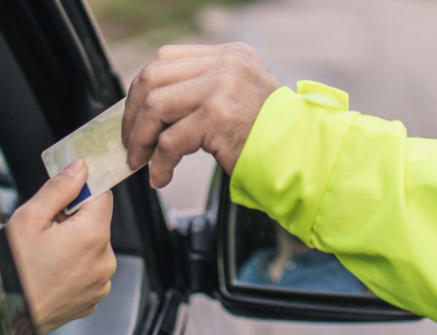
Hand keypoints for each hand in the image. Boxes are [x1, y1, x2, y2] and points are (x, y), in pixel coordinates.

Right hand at [6, 160, 116, 334]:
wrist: (4, 318)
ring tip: (45, 256)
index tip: (66, 193)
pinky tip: (51, 272)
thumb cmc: (11, 271)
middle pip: (97, 224)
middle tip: (44, 232)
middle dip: (73, 221)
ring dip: (75, 245)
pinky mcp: (94, 298)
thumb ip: (59, 190)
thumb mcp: (28, 220)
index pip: (103, 196)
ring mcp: (101, 282)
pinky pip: (90, 272)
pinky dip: (75, 267)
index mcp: (93, 236)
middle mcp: (105, 261)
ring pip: (93, 248)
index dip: (83, 191)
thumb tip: (80, 169)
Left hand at [122, 43, 281, 188]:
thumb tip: (156, 108)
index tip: (135, 116)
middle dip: (134, 114)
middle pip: (154, 77)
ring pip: (156, 106)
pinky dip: (159, 162)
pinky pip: (170, 140)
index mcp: (230, 55)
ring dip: (141, 138)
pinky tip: (161, 176)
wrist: (306, 157)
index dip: (142, 88)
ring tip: (141, 161)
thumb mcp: (243, 98)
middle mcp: (226, 65)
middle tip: (131, 143)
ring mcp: (222, 88)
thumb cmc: (275, 138)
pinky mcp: (218, 117)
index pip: (167, 58)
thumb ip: (208, 91)